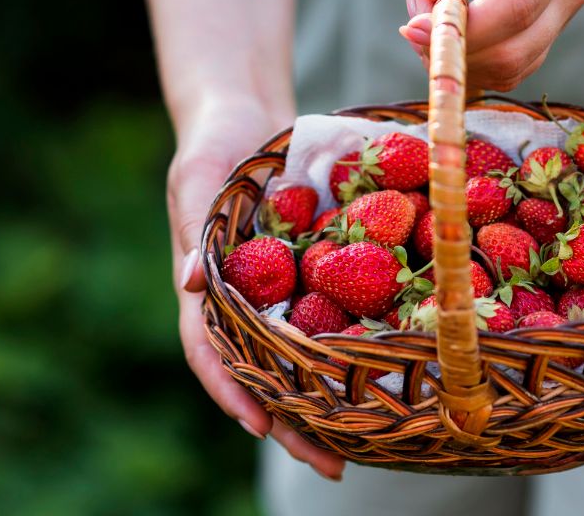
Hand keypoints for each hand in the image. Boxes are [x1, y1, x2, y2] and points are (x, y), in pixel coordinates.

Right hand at [168, 94, 345, 480]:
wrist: (248, 116)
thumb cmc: (213, 146)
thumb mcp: (198, 178)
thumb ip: (195, 228)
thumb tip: (190, 282)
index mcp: (208, 289)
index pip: (212, 352)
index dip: (233, 393)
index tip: (260, 429)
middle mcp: (246, 301)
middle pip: (265, 372)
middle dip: (294, 423)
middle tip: (333, 465)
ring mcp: (282, 291)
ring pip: (304, 355)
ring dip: (331, 399)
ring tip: (370, 442)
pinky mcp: (316, 271)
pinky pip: (339, 311)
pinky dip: (356, 344)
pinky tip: (393, 371)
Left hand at [400, 0, 583, 90]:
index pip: (517, 3)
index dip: (465, 27)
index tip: (413, 26)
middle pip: (516, 49)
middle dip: (453, 49)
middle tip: (410, 20)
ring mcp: (568, 10)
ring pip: (513, 66)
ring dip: (460, 57)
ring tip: (425, 15)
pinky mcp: (554, 26)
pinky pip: (514, 64)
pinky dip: (475, 58)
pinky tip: (448, 25)